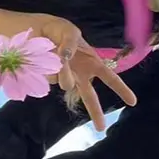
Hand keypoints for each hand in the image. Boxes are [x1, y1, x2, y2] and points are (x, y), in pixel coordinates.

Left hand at [34, 15, 136, 131]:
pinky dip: (46, 65)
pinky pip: (48, 74)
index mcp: (91, 62)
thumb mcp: (68, 31)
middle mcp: (78, 74)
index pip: (110, 77)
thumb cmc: (55, 30)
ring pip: (66, 83)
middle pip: (89, 96)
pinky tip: (41, 54)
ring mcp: (61, 77)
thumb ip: (69, 45)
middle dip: (96, 111)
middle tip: (101, 129)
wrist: (26, 30)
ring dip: (63, 71)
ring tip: (54, 51)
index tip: (132, 102)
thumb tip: (66, 61)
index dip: (121, 90)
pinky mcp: (44, 78)